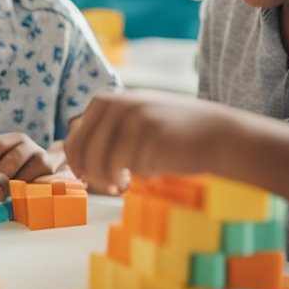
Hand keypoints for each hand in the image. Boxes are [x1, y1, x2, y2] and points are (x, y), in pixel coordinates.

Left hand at [0, 132, 61, 200]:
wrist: (40, 173)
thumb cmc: (11, 171)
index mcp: (8, 139)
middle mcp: (25, 144)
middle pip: (9, 159)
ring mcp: (40, 158)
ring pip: (22, 174)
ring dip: (6, 187)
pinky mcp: (49, 174)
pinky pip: (34, 186)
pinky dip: (22, 193)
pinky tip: (14, 197)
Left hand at [64, 90, 227, 192]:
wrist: (219, 134)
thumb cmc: (171, 135)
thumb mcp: (133, 122)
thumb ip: (103, 133)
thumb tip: (69, 159)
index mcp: (106, 101)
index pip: (74, 139)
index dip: (78, 165)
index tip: (88, 179)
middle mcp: (116, 105)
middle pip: (83, 151)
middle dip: (90, 175)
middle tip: (107, 187)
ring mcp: (133, 117)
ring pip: (102, 161)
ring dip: (110, 179)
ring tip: (123, 185)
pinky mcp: (150, 132)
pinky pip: (129, 165)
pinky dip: (132, 177)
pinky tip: (143, 177)